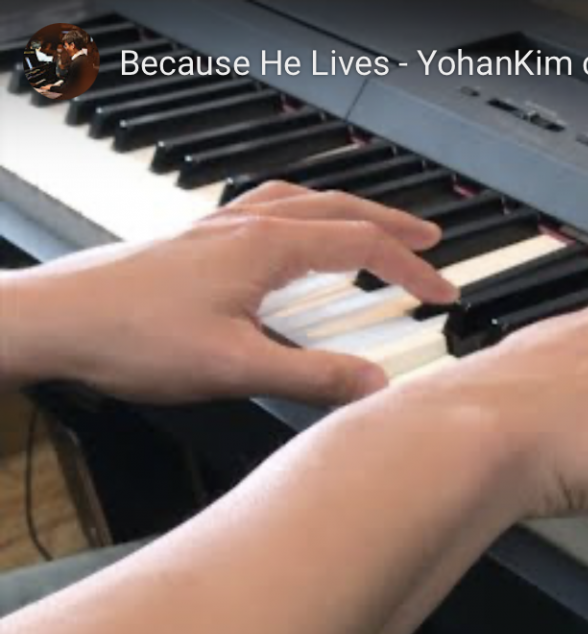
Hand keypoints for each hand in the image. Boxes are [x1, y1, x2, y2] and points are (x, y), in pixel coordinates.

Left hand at [7, 183, 456, 404]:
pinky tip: (291, 240)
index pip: (362, 246)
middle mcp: (244, 226)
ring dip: (346, 212)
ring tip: (371, 226)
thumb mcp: (235, 368)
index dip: (412, 270)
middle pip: (339, 209)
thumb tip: (374, 386)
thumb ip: (313, 378)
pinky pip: (263, 210)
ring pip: (299, 202)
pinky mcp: (193, 243)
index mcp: (266, 247)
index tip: (444, 294)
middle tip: (430, 239)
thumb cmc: (129, 337)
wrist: (52, 323)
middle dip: (392, 224)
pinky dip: (300, 216)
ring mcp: (216, 230)